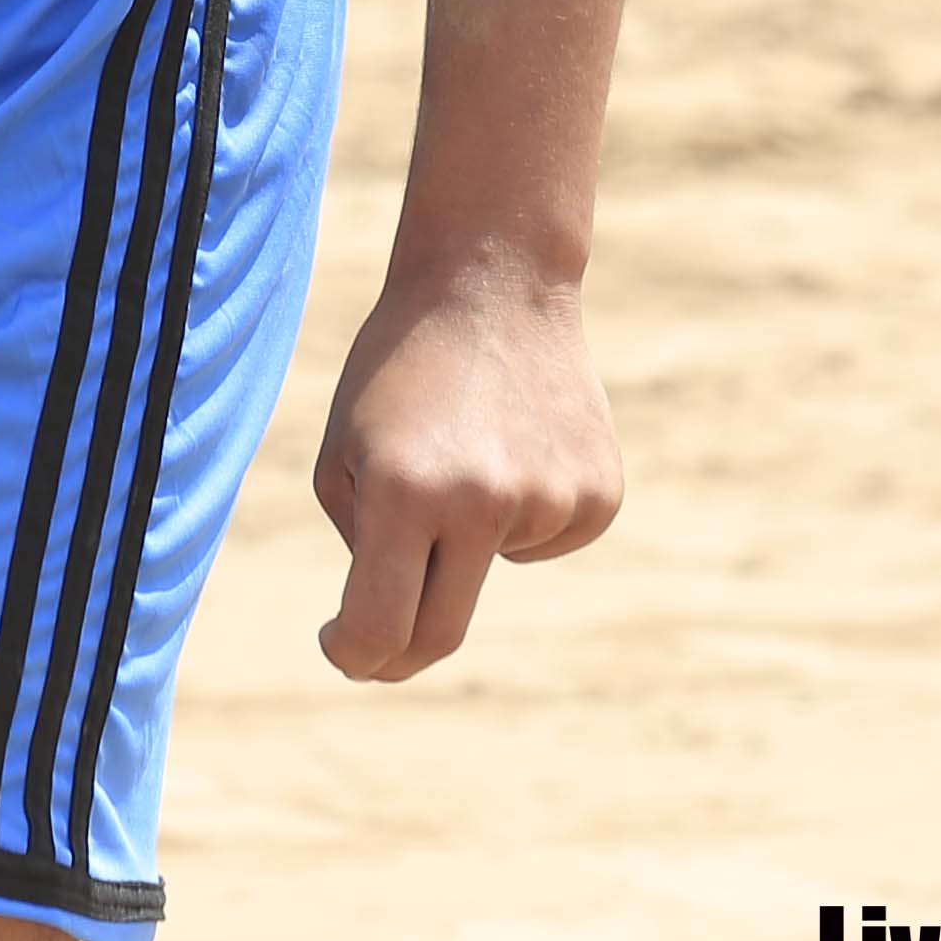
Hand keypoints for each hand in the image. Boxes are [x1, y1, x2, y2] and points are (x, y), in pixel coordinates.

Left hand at [305, 260, 617, 680]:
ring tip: (470, 446)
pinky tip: (520, 448)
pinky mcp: (600, 495)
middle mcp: (481, 502)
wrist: (494, 284)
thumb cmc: (400, 371)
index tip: (341, 650)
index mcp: (404, 491)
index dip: (354, 656)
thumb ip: (359, 544)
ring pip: (492, 570)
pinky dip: (523, 516)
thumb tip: (392, 622)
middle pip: (439, 633)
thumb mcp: (343, 450)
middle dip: (399, 653)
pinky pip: (545, 541)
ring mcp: (549, 499)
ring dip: (468, 536)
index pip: (378, 625)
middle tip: (380, 645)